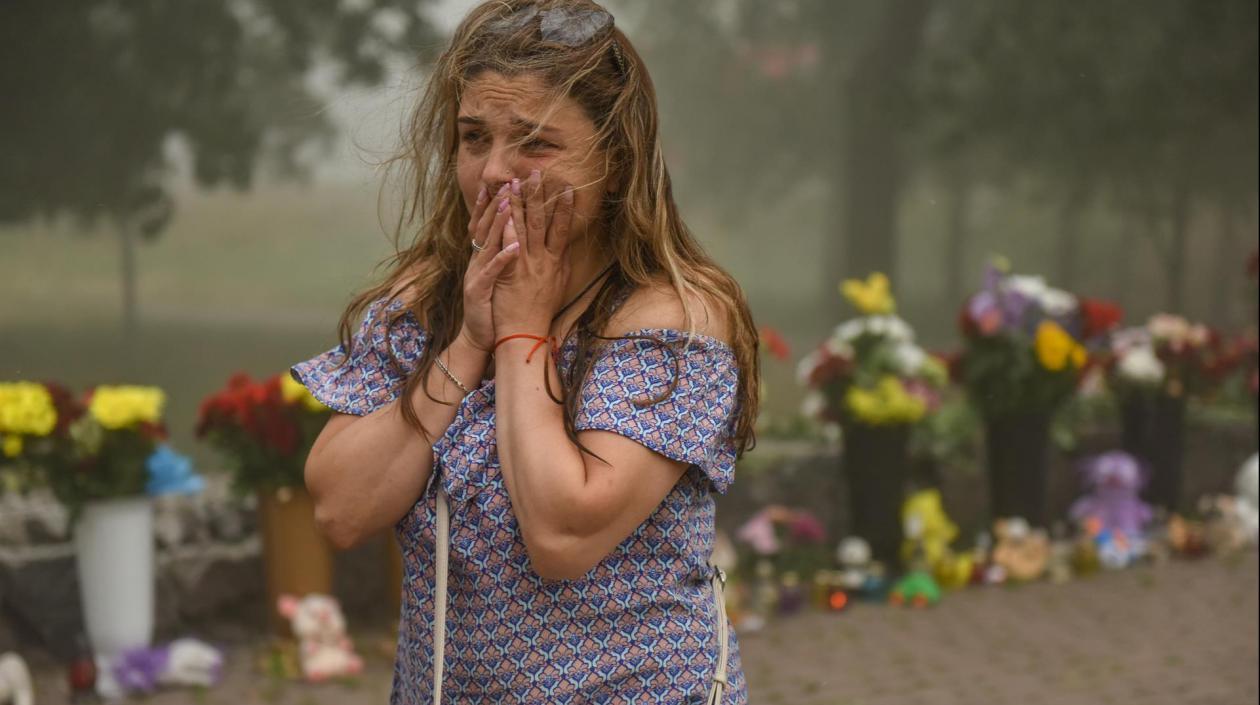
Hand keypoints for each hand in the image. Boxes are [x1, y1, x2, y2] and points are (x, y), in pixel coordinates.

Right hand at [460, 182, 521, 351]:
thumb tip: (510, 237)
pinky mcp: (480, 290)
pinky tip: (515, 247)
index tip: (496, 184)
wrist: (479, 336)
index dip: (487, 204)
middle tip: (507, 184)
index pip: (483, 225)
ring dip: (498, 224)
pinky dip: (504, 257)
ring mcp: (476, 274)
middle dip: (495, 205)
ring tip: (509, 205)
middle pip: (484, 228)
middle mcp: (476, 262)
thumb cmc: (492, 307)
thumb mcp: (496, 277)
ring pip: (487, 244)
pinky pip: (494, 271)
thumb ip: (499, 256)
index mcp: (480, 258)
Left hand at [492, 169, 574, 334]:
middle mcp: (542, 260)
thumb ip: (562, 265)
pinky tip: (502, 209)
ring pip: (523, 228)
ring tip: (518, 181)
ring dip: (520, 203)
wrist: (525, 333)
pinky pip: (507, 244)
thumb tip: (566, 247)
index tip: (567, 187)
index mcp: (555, 262)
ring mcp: (525, 265)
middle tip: (539, 172)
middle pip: (543, 222)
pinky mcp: (509, 272)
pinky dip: (506, 226)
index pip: (562, 229)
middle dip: (541, 196)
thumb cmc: (540, 312)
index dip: (564, 207)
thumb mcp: (559, 286)